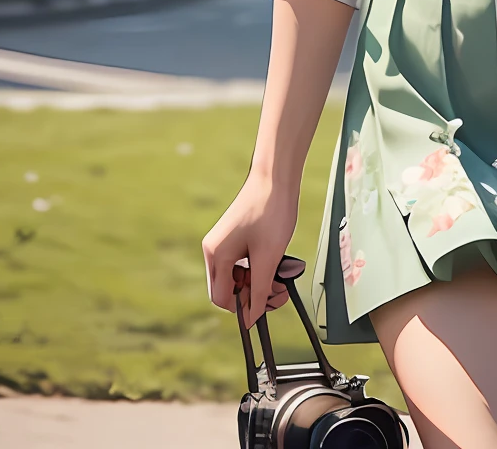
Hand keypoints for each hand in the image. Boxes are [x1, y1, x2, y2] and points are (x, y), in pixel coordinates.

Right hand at [202, 172, 297, 317]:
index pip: (222, 298)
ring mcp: (224, 242)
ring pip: (238, 276)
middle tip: (280, 291)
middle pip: (229, 289)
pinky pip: (243, 262)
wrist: (276, 176)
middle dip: (254, 295)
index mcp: (216, 255)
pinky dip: (259, 267)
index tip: (268, 304)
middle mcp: (214, 249)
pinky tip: (277, 262)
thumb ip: (258, 292)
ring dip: (259, 281)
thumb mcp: (267, 258)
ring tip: (282, 277)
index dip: (245, 307)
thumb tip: (250, 320)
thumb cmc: (271, 214)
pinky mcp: (235, 236)